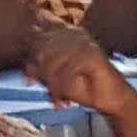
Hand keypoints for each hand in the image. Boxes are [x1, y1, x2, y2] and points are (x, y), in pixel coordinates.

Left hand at [19, 21, 136, 122]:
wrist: (110, 99)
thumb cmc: (83, 87)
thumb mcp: (55, 76)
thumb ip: (40, 67)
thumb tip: (25, 66)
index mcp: (65, 34)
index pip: (37, 41)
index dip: (30, 62)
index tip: (30, 81)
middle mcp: (75, 34)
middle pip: (42, 50)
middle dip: (41, 75)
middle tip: (48, 92)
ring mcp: (85, 42)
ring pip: (53, 61)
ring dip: (53, 86)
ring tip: (58, 99)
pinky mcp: (93, 55)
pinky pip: (67, 70)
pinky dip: (63, 89)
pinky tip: (65, 101)